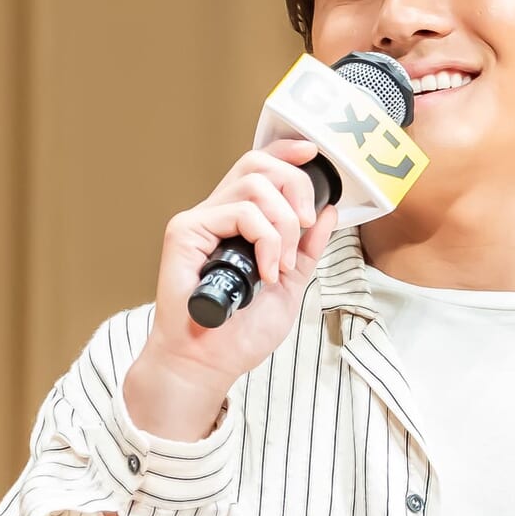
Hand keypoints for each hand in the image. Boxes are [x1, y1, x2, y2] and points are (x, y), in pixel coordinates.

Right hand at [123, 138, 337, 437]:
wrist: (210, 363)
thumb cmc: (241, 334)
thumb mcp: (291, 286)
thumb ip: (306, 250)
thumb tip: (328, 213)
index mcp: (241, 225)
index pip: (260, 169)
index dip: (286, 153)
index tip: (313, 155)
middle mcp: (219, 216)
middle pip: (258, 164)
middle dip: (295, 185)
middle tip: (304, 225)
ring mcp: (201, 222)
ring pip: (254, 184)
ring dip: (283, 224)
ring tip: (280, 265)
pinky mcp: (186, 231)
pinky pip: (240, 211)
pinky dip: (265, 239)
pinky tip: (264, 271)